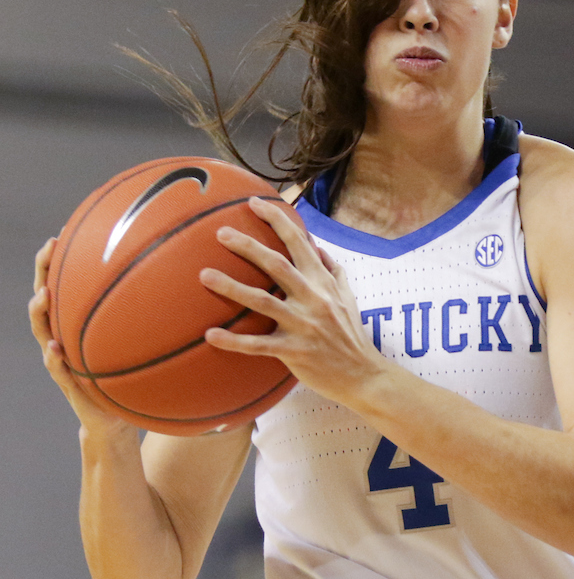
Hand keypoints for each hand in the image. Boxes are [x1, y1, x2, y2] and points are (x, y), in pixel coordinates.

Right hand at [29, 237, 137, 437]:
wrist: (115, 418)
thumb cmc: (129, 376)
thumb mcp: (138, 344)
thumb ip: (147, 320)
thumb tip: (179, 286)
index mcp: (77, 323)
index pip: (64, 284)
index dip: (61, 259)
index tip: (64, 231)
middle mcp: (62, 336)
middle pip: (45, 297)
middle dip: (43, 271)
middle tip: (48, 248)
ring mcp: (60, 359)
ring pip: (41, 330)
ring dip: (39, 311)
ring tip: (43, 295)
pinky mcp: (66, 383)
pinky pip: (56, 369)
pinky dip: (53, 358)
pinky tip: (55, 349)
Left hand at [200, 197, 385, 404]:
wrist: (363, 375)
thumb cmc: (352, 335)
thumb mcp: (348, 297)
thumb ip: (333, 271)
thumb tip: (317, 247)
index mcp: (323, 282)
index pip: (298, 241)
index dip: (276, 219)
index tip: (253, 203)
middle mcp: (313, 299)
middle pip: (276, 265)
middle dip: (248, 246)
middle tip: (221, 233)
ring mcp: (303, 325)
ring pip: (262, 301)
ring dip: (232, 287)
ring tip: (205, 275)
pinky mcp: (294, 352)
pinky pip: (258, 345)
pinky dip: (234, 341)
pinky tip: (210, 335)